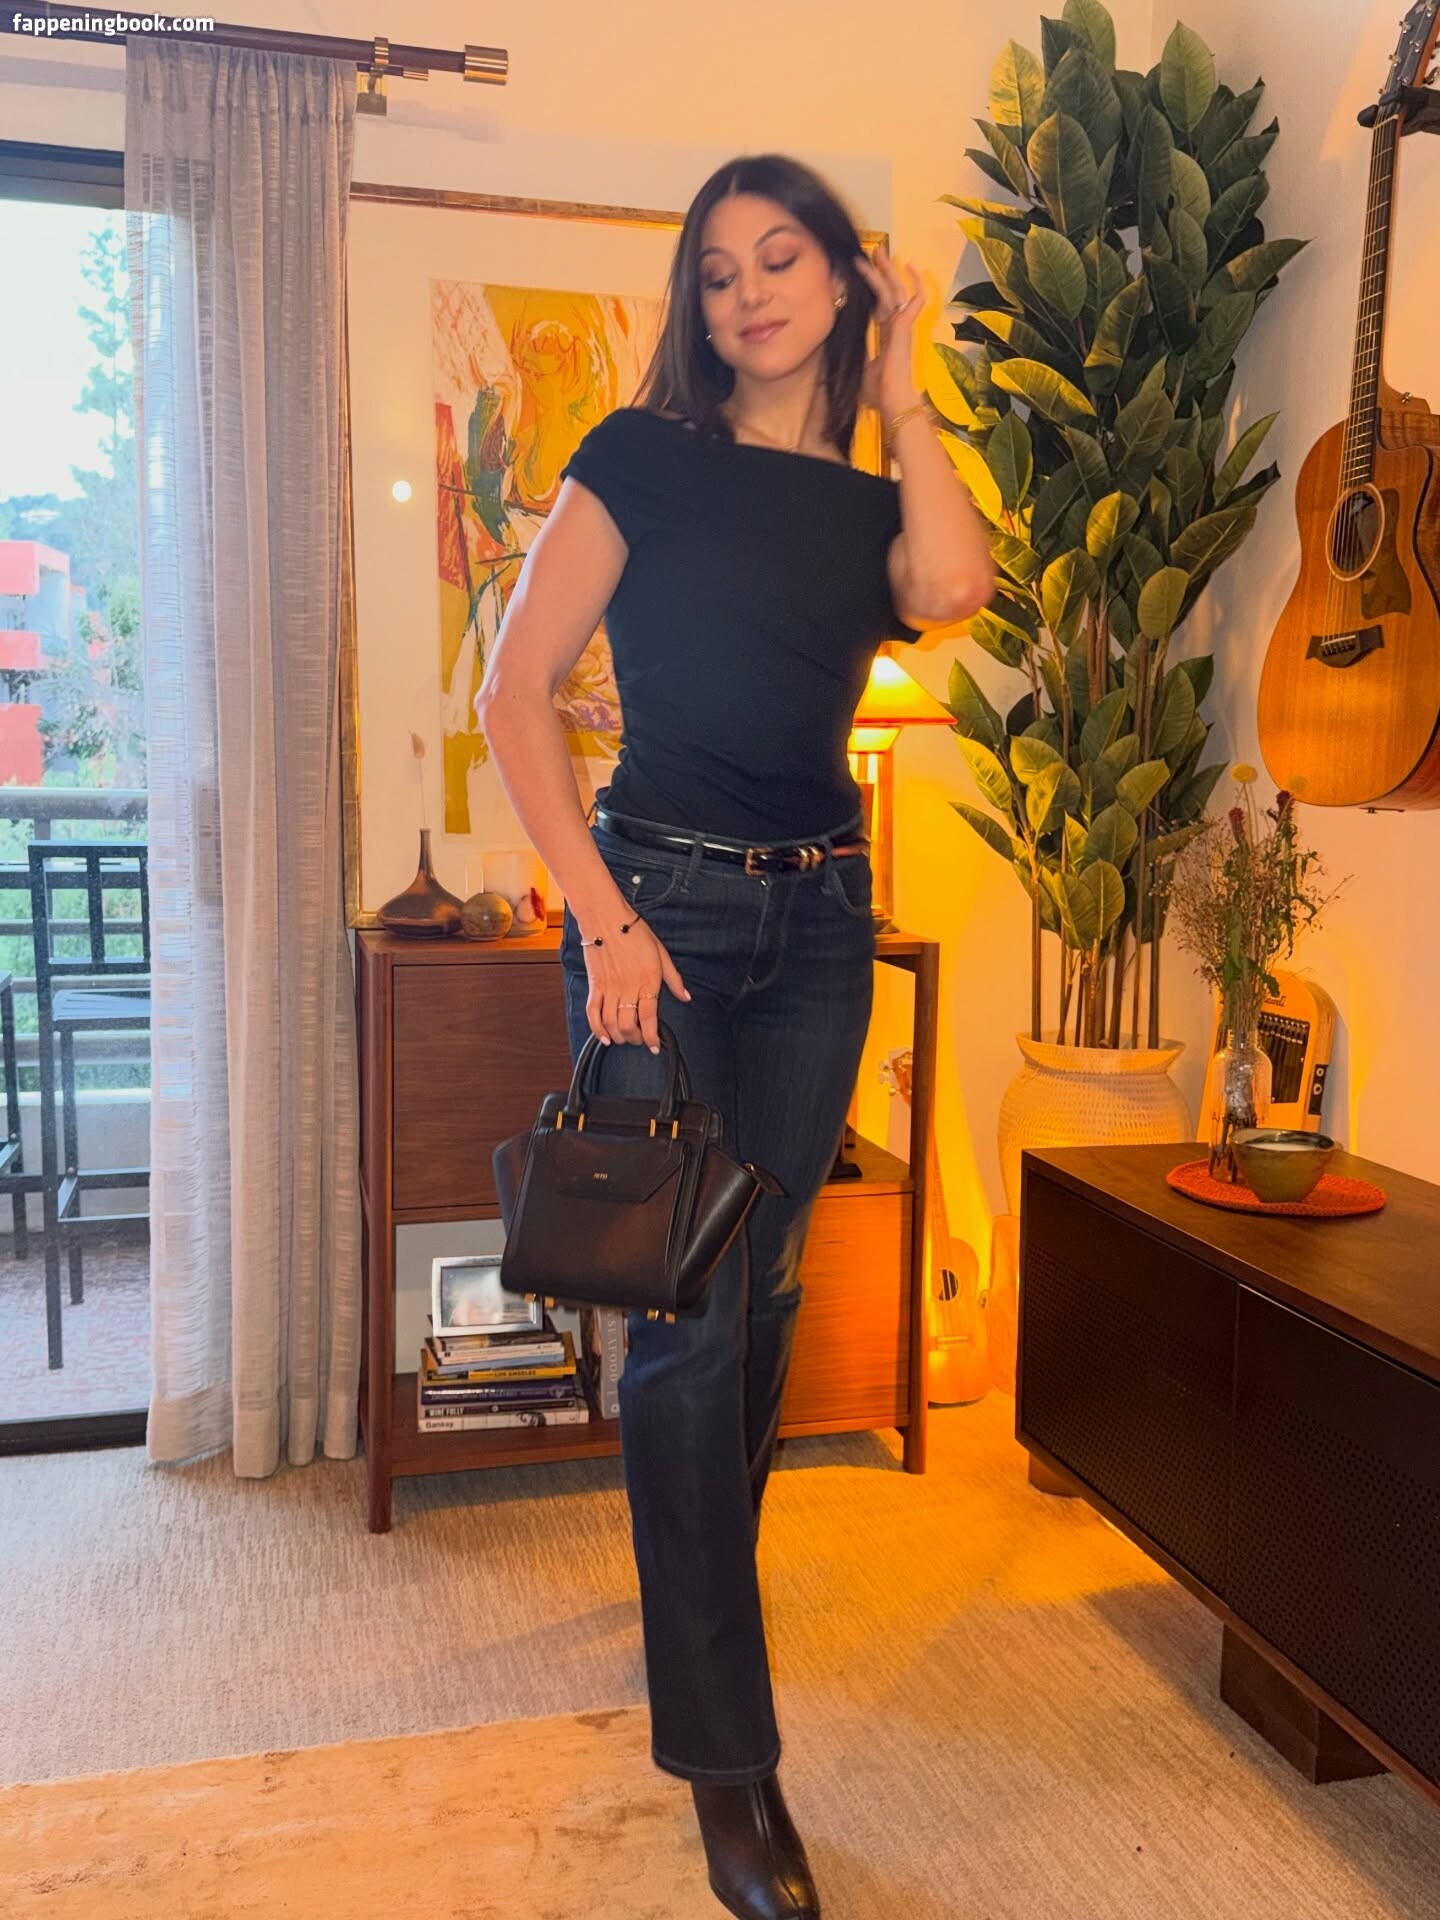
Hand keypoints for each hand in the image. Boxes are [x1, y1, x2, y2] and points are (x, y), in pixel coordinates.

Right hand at [580, 911, 689, 1051]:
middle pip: (628, 1026)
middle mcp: (627, 988)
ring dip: (618, 1037)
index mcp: (647, 981)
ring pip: (610, 1023)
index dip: (651, 1037)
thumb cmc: (634, 932)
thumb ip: (673, 978)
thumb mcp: (661, 953)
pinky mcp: (594, 985)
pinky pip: (593, 1013)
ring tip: (624, 1038)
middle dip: (635, 1039)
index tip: (654, 1046)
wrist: (606, 918)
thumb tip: (686, 996)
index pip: (649, 1018)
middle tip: (639, 1040)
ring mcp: (609, 988)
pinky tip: (604, 1037)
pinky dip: (597, 1029)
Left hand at [853, 242, 924, 420]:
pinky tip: (910, 267)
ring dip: (887, 271)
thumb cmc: (879, 393)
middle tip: (874, 252)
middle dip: (882, 272)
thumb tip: (834, 367)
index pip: (880, 306)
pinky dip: (916, 283)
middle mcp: (896, 328)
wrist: (892, 400)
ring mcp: (902, 326)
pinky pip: (915, 300)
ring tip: (879, 252)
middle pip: (889, 292)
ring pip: (895, 291)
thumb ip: (854, 360)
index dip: (873, 290)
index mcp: (887, 337)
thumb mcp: (860, 371)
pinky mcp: (906, 327)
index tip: (864, 276)